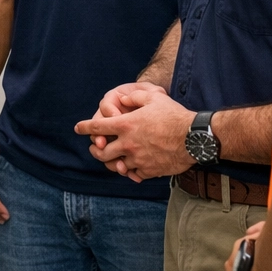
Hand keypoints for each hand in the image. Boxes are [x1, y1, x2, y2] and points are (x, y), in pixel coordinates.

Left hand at [74, 83, 192, 180]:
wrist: (194, 138)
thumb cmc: (175, 116)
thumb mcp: (154, 98)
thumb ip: (135, 96)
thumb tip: (124, 98)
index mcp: (126, 125)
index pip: (98, 126)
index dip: (85, 127)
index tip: (77, 128)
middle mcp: (128, 144)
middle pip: (101, 152)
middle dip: (94, 149)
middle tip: (94, 147)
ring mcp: (137, 159)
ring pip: (115, 165)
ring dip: (110, 162)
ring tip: (110, 159)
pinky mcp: (148, 170)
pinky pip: (132, 174)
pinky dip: (129, 171)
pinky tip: (130, 168)